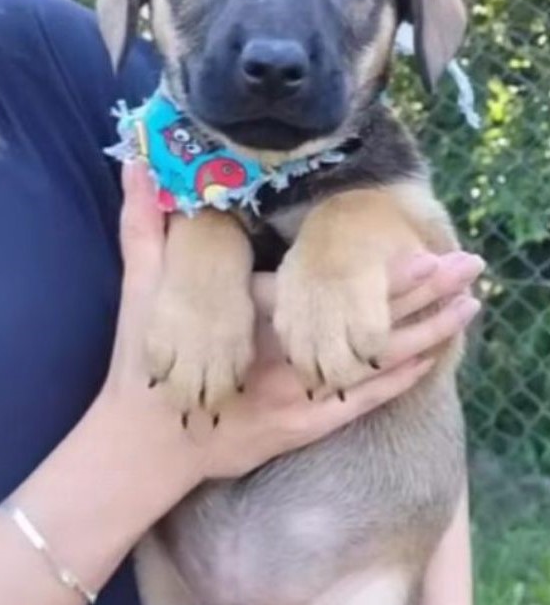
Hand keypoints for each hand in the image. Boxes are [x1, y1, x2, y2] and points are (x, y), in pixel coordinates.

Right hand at [101, 163, 481, 482]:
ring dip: (426, 332)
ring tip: (468, 303)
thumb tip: (136, 164)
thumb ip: (144, 225)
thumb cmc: (143, 362)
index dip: (379, 272)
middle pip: (367, 319)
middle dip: (421, 291)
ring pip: (376, 361)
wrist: (147, 440)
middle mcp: (287, 352)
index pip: (327, 287)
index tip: (419, 247)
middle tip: (466, 263)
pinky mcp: (305, 425)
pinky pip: (364, 402)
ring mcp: (301, 393)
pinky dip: (401, 380)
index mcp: (256, 315)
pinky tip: (432, 358)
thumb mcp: (141, 288)